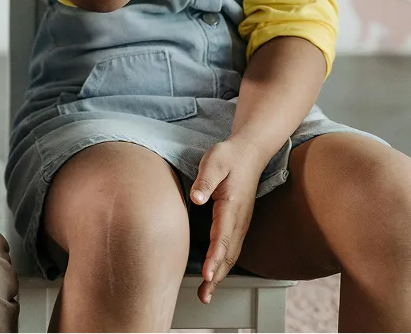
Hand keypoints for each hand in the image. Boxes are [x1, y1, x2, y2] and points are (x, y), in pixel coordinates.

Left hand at [190, 136, 264, 303]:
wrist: (250, 152)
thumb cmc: (229, 156)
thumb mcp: (215, 160)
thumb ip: (205, 180)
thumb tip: (197, 198)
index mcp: (232, 205)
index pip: (223, 236)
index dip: (214, 258)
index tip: (207, 274)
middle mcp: (239, 218)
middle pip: (229, 253)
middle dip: (217, 276)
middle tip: (205, 295)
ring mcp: (241, 222)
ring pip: (232, 254)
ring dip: (221, 274)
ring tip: (207, 293)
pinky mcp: (239, 222)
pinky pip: (232, 248)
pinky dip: (224, 264)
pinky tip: (216, 273)